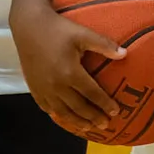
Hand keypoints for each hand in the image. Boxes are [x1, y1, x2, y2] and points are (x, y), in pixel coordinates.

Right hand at [11, 2, 131, 132]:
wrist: (29, 26)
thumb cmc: (58, 29)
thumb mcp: (83, 34)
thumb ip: (104, 45)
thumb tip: (125, 54)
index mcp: (70, 73)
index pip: (92, 94)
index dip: (104, 104)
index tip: (116, 111)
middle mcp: (56, 85)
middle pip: (78, 107)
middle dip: (93, 118)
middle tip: (106, 125)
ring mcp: (43, 88)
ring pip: (62, 112)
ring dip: (76, 122)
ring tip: (89, 128)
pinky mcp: (33, 88)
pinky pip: (46, 108)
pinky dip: (58, 116)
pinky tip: (65, 118)